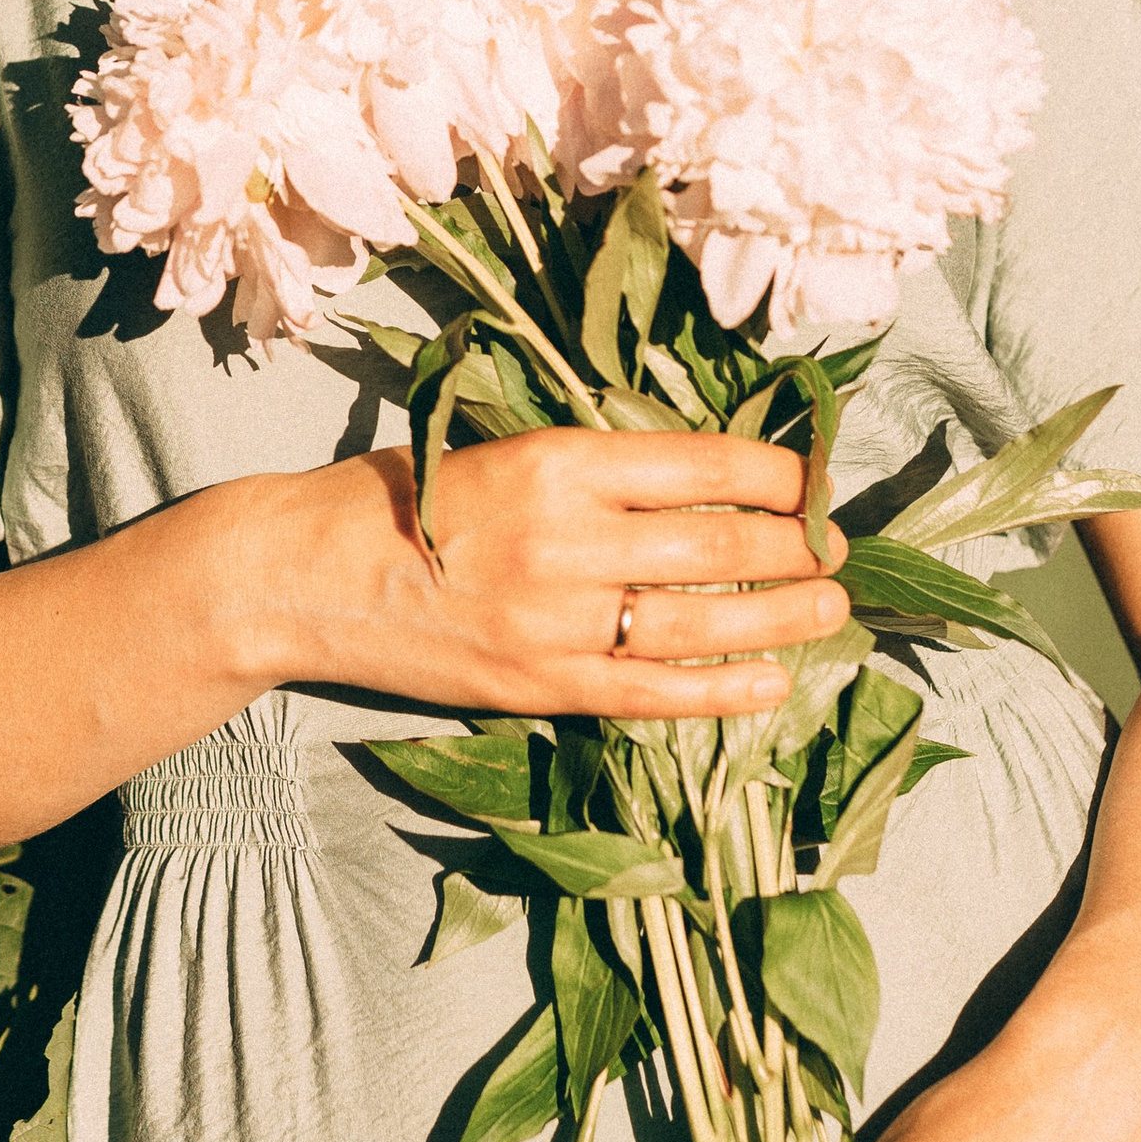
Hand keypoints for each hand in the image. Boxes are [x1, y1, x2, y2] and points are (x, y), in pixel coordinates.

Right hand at [294, 428, 846, 724]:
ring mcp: (555, 620)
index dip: (776, 474)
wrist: (303, 576)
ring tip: (831, 608)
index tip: (811, 480)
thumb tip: (702, 478)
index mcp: (556, 460)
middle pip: (720, 544)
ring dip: (783, 617)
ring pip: (701, 619)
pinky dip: (721, 690)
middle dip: (797, 547)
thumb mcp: (496, 447)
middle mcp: (566, 538)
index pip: (701, 462)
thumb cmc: (397, 498)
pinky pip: (653, 694)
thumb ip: (589, 468)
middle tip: (838, 546)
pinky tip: (772, 682)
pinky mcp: (538, 685)